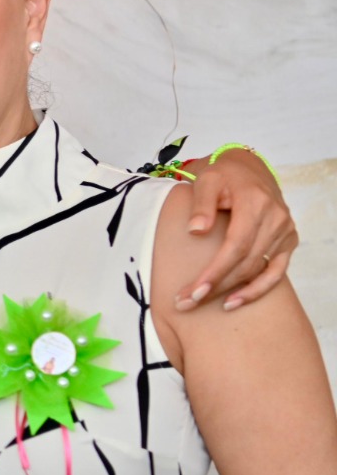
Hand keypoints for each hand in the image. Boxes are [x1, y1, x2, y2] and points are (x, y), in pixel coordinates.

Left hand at [175, 149, 297, 312]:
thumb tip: (196, 231)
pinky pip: (277, 272)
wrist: (247, 170)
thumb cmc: (222, 176)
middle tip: (187, 303)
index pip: (235, 245)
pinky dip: (258, 290)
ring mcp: (284, 231)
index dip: (215, 271)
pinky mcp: (287, 241)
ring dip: (232, 291)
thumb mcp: (206, 181)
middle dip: (216, 286)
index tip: (193, 291)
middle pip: (246, 262)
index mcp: (255, 203)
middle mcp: (275, 218)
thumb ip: (201, 204)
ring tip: (202, 304)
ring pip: (259, 270)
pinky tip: (234, 302)